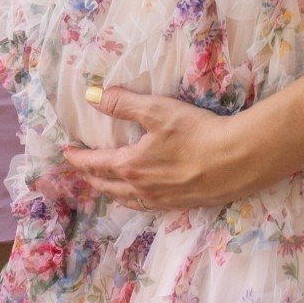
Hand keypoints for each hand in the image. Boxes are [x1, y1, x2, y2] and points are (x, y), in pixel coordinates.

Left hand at [59, 87, 256, 213]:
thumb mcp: (156, 110)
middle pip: (106, 185)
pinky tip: (139, 197)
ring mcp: (161, 201)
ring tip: (103, 185)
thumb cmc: (196, 132)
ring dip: (109, 191)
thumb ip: (121, 103)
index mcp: (131, 165)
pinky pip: (146, 207)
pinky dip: (132, 200)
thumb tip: (91, 96)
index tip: (66, 152)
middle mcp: (141, 188)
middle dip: (89, 176)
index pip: (94, 163)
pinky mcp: (181, 205)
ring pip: (125, 200)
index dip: (77, 157)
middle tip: (80, 169)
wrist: (238, 160)